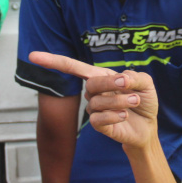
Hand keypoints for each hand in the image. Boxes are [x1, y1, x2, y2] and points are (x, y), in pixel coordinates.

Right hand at [29, 52, 158, 148]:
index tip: (33, 56)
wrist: (147, 126)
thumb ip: (135, 77)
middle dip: (109, 83)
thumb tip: (120, 78)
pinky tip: (124, 115)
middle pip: (91, 83)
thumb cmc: (143, 101)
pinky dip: (114, 115)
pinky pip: (98, 119)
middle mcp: (95, 91)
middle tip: (126, 85)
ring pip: (97, 102)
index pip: (74, 68)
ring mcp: (94, 108)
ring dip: (120, 101)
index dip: (54, 61)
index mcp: (101, 76)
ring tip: (134, 102)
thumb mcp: (146, 83)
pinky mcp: (97, 125)